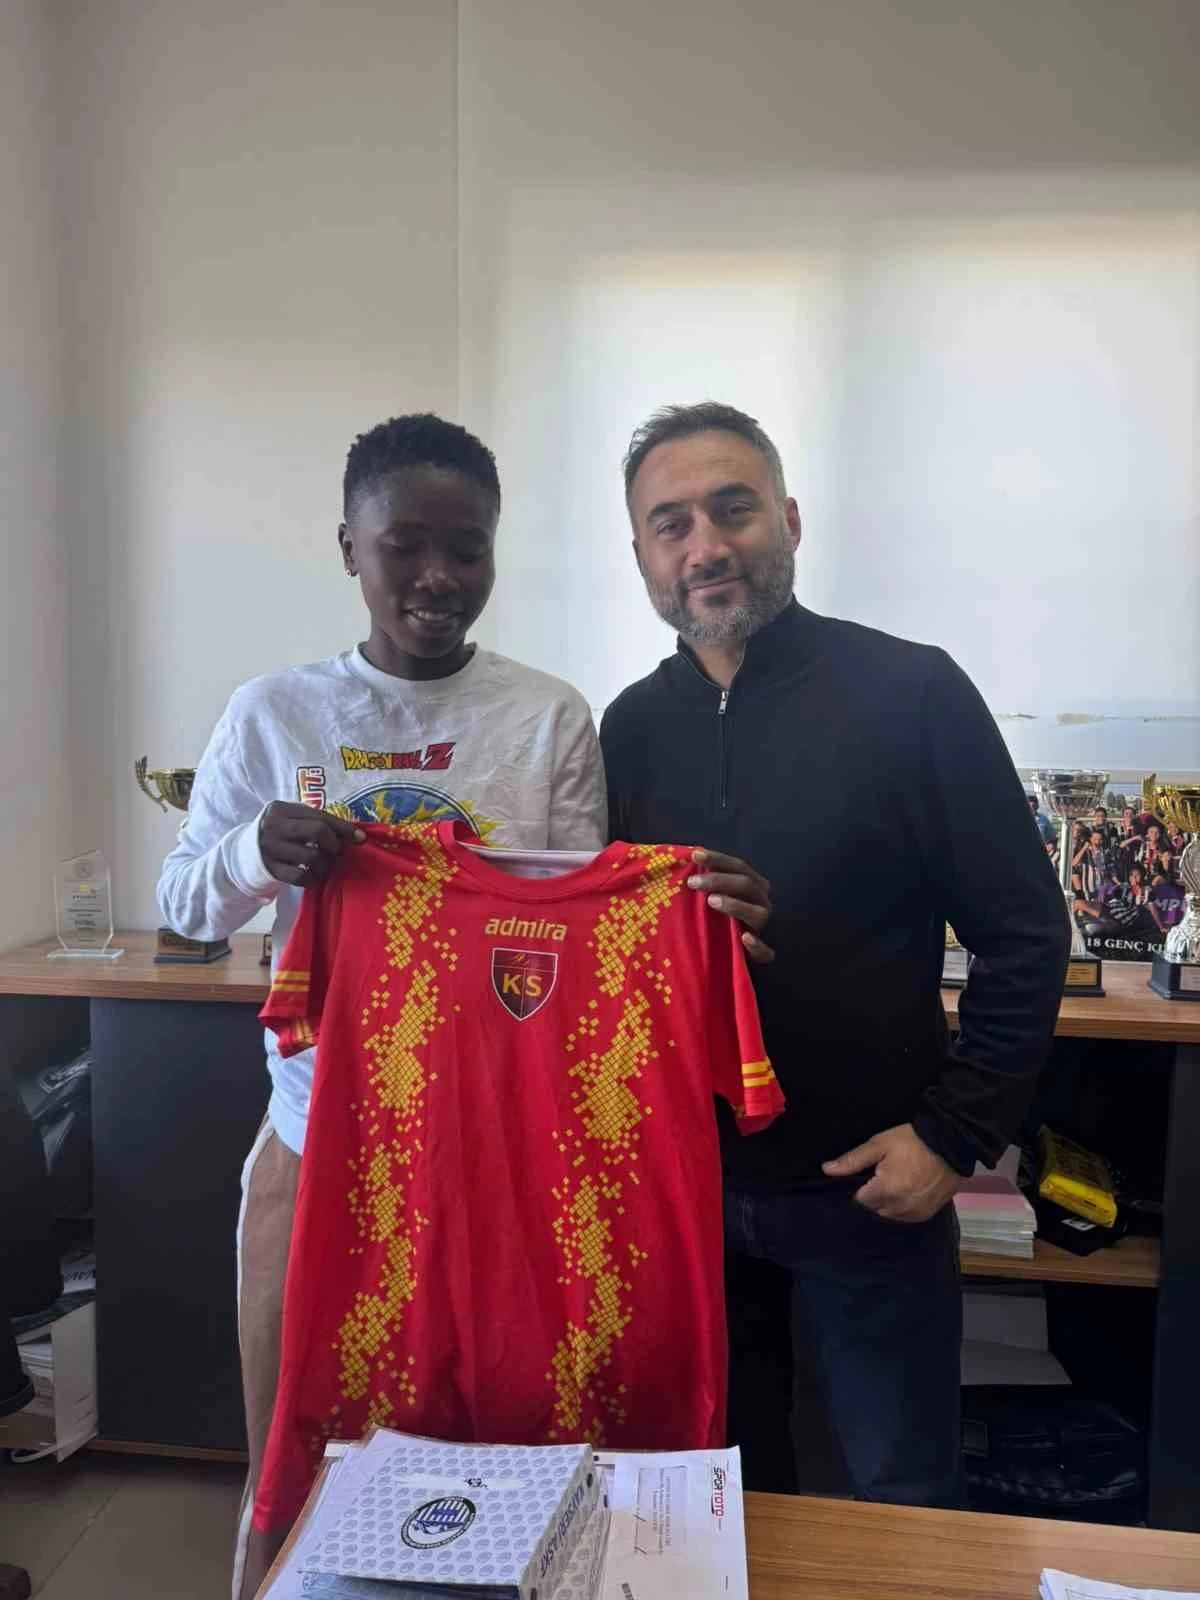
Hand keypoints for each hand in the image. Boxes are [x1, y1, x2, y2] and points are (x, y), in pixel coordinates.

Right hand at [258, 802, 363, 887]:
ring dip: (325, 864)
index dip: (343, 827)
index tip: (361, 838)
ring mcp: (270, 849)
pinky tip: (312, 875)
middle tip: (335, 851)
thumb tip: (354, 833)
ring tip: (323, 864)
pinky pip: (301, 877)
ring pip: (312, 857)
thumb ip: (314, 821)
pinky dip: (312, 878)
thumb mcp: (290, 820)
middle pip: (317, 832)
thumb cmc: (277, 834)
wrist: (242, 853)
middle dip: (333, 844)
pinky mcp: (270, 869)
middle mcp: (273, 826)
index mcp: (280, 809)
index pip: (319, 816)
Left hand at [688, 849, 773, 963]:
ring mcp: (762, 927)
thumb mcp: (713, 893)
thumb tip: (688, 855)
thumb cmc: (716, 915)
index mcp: (753, 884)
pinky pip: (765, 951)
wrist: (725, 950)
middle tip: (692, 882)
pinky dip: (757, 945)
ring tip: (711, 901)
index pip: (739, 866)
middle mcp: (761, 902)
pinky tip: (745, 938)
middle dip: (719, 880)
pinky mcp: (760, 952)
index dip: (718, 859)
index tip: (695, 855)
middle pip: (746, 885)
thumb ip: (706, 878)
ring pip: (757, 914)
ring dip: (735, 905)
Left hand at [822, 1123, 959, 1222]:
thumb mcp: (879, 1144)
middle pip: (874, 1209)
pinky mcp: (929, 1213)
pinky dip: (903, 1207)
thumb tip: (827, 1170)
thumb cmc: (911, 1141)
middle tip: (882, 1175)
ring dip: (888, 1203)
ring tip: (896, 1181)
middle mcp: (900, 1208)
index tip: (867, 1175)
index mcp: (885, 1191)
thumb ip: (853, 1160)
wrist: (950, 1142)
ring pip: (890, 1215)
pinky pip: (907, 1217)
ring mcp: (916, 1213)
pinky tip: (907, 1190)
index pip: (860, 1200)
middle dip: (874, 1195)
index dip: (860, 1187)